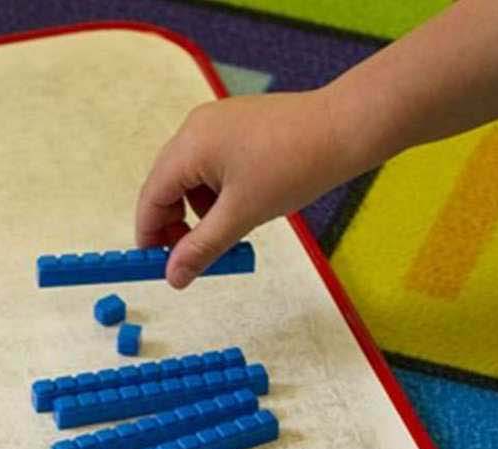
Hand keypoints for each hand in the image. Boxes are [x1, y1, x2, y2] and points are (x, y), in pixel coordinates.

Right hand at [135, 90, 370, 287]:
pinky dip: (217, 192)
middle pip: (167, 185)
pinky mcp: (238, 124)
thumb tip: (172, 277)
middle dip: (174, 224)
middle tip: (190, 257)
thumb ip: (202, 248)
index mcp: (190, 146)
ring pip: (191, 177)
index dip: (150, 234)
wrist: (346, 128)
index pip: (152, 196)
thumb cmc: (295, 166)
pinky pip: (213, 163)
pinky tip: (242, 206)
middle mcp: (196, 128)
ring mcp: (217, 123)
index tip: (158, 265)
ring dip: (199, 210)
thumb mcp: (243, 215)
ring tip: (227, 232)